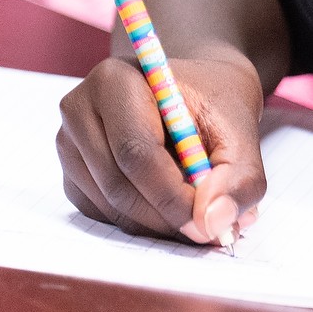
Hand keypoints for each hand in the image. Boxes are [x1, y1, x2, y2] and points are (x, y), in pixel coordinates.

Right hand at [56, 55, 266, 245]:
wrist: (194, 90)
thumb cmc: (214, 101)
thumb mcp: (242, 130)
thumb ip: (240, 177)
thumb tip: (213, 222)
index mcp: (116, 80)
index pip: (136, 153)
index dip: (173, 197)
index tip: (210, 224)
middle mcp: (80, 109)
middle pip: (118, 185)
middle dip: (168, 217)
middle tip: (211, 231)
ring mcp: (69, 144)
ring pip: (110, 206)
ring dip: (158, 224)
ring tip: (201, 213)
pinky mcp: (73, 173)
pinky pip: (103, 214)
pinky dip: (141, 223)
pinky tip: (172, 206)